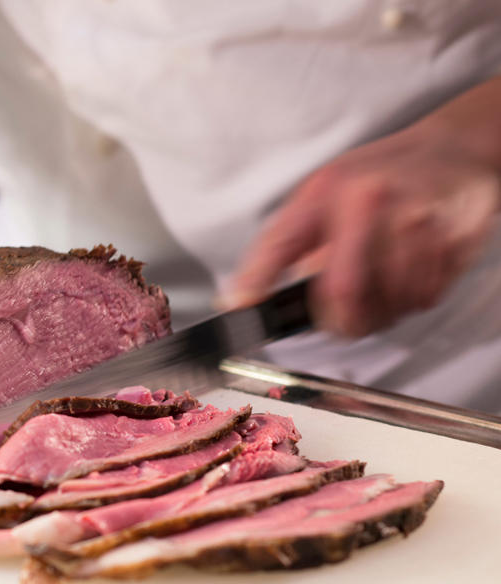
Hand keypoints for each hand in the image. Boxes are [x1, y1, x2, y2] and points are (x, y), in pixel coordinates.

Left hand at [228, 125, 500, 336]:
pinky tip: (406, 276)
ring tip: (378, 286)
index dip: (257, 280)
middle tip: (335, 318)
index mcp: (329, 191)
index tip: (242, 309)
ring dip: (378, 313)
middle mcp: (372, 204)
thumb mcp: (320, 194)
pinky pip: (423, 300)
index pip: (283, 244)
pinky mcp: (452, 244)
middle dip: (336, 320)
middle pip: (343, 292)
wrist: (450, 152)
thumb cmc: (377, 178)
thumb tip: (247, 296)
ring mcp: (417, 223)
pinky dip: (410, 303)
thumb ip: (286, 244)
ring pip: (387, 305)